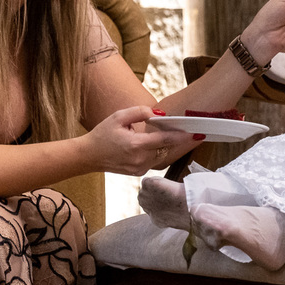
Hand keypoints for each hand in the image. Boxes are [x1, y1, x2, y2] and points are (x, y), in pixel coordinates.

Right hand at [86, 106, 201, 175]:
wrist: (88, 156)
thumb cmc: (102, 134)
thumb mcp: (118, 117)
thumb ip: (139, 112)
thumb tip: (157, 114)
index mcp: (136, 145)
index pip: (165, 139)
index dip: (181, 136)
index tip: (195, 133)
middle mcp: (140, 160)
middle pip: (165, 147)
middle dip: (173, 138)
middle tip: (182, 129)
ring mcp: (140, 169)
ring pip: (161, 154)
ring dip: (162, 145)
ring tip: (154, 135)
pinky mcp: (139, 173)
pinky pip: (153, 160)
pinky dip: (154, 151)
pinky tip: (146, 144)